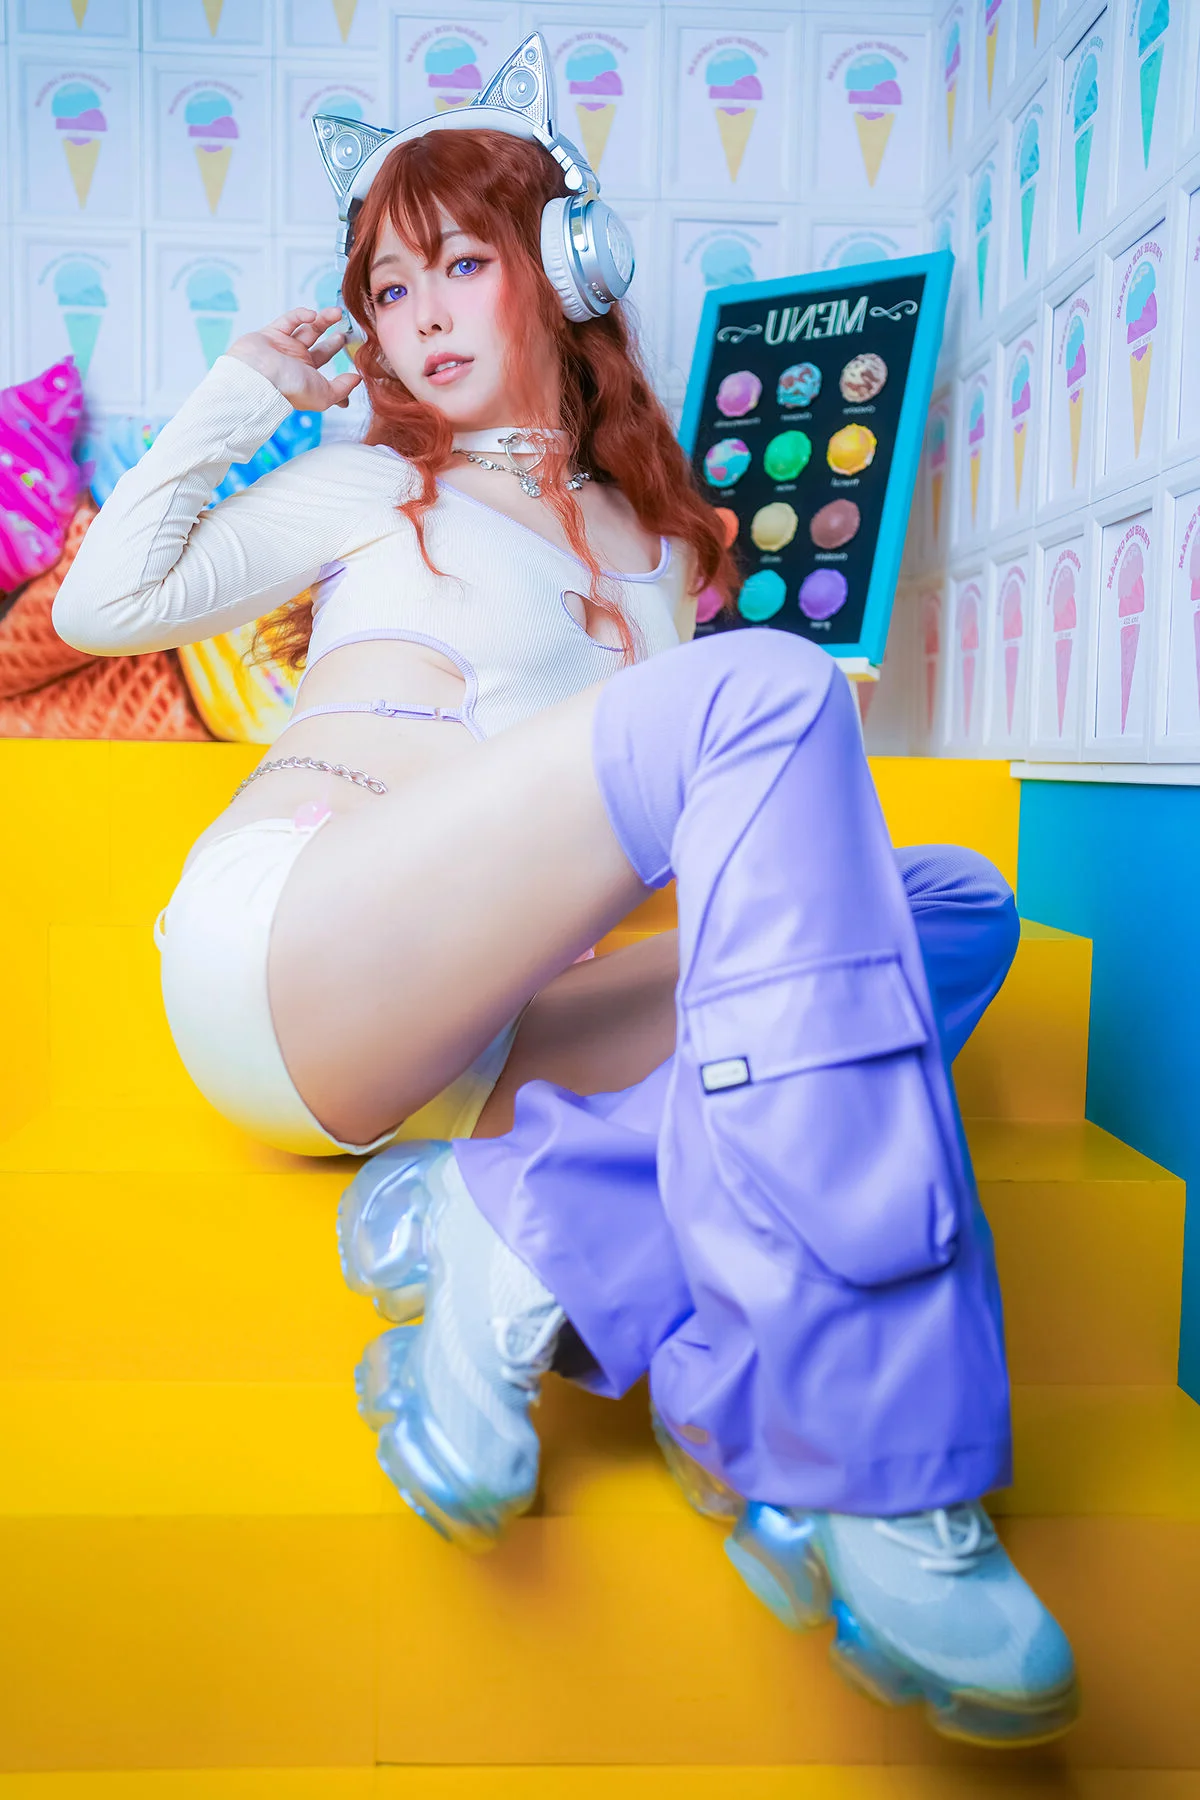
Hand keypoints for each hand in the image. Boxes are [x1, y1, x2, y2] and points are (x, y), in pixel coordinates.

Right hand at [226, 306, 362, 411]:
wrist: (259, 377)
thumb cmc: (290, 389)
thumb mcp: (324, 394)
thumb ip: (342, 388)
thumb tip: (357, 379)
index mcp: (307, 378)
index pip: (327, 372)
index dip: (340, 371)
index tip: (357, 364)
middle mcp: (296, 363)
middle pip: (319, 347)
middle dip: (333, 340)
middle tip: (346, 331)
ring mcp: (283, 347)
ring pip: (307, 329)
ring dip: (323, 320)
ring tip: (337, 313)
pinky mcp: (270, 333)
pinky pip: (288, 320)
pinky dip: (301, 315)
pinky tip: (312, 315)